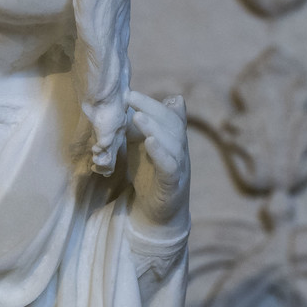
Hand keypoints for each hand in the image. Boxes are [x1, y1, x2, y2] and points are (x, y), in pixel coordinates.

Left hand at [127, 92, 189, 226]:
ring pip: (173, 142)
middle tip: (130, 96)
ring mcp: (178, 166)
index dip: (152, 103)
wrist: (156, 214)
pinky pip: (170, 166)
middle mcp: (179, 149)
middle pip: (171, 124)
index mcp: (172, 139)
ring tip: (138, 117)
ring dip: (155, 128)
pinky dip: (161, 152)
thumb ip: (137, 127)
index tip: (129, 92)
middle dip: (151, 108)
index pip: (168, 115)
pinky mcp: (173, 184)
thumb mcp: (140, 147)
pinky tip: (150, 142)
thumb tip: (127, 103)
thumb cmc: (148, 176)